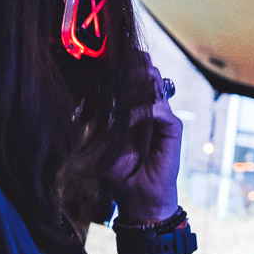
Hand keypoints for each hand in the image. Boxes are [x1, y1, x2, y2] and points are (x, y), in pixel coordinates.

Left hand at [105, 54, 181, 223]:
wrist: (135, 197)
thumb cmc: (117, 172)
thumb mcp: (96, 140)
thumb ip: (93, 117)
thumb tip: (82, 92)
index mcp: (132, 107)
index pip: (131, 74)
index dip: (120, 63)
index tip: (103, 56)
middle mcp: (149, 108)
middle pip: (146, 72)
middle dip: (131, 65)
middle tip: (114, 61)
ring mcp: (162, 117)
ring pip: (155, 84)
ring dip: (138, 81)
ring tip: (120, 83)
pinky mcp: (172, 130)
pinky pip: (160, 110)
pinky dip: (143, 110)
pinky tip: (128, 117)